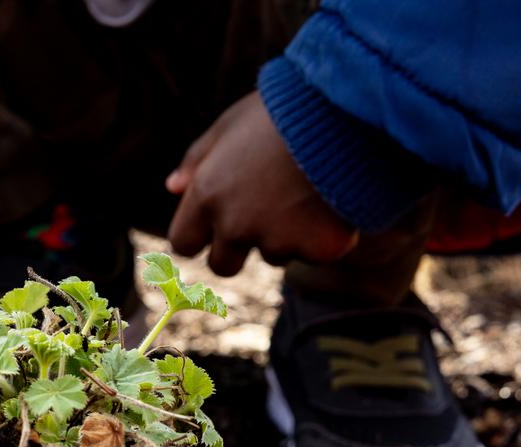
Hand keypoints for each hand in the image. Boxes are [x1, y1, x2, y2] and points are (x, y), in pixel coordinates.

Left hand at [166, 92, 359, 275]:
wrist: (347, 106)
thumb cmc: (284, 109)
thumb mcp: (231, 124)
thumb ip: (198, 159)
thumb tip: (173, 187)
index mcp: (207, 195)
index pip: (183, 243)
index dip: (198, 236)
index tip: (212, 228)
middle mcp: (235, 225)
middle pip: (222, 265)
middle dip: (237, 249)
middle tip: (264, 216)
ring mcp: (277, 240)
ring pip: (274, 254)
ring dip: (286, 234)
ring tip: (307, 188)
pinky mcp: (318, 247)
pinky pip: (315, 251)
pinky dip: (324, 233)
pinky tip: (334, 196)